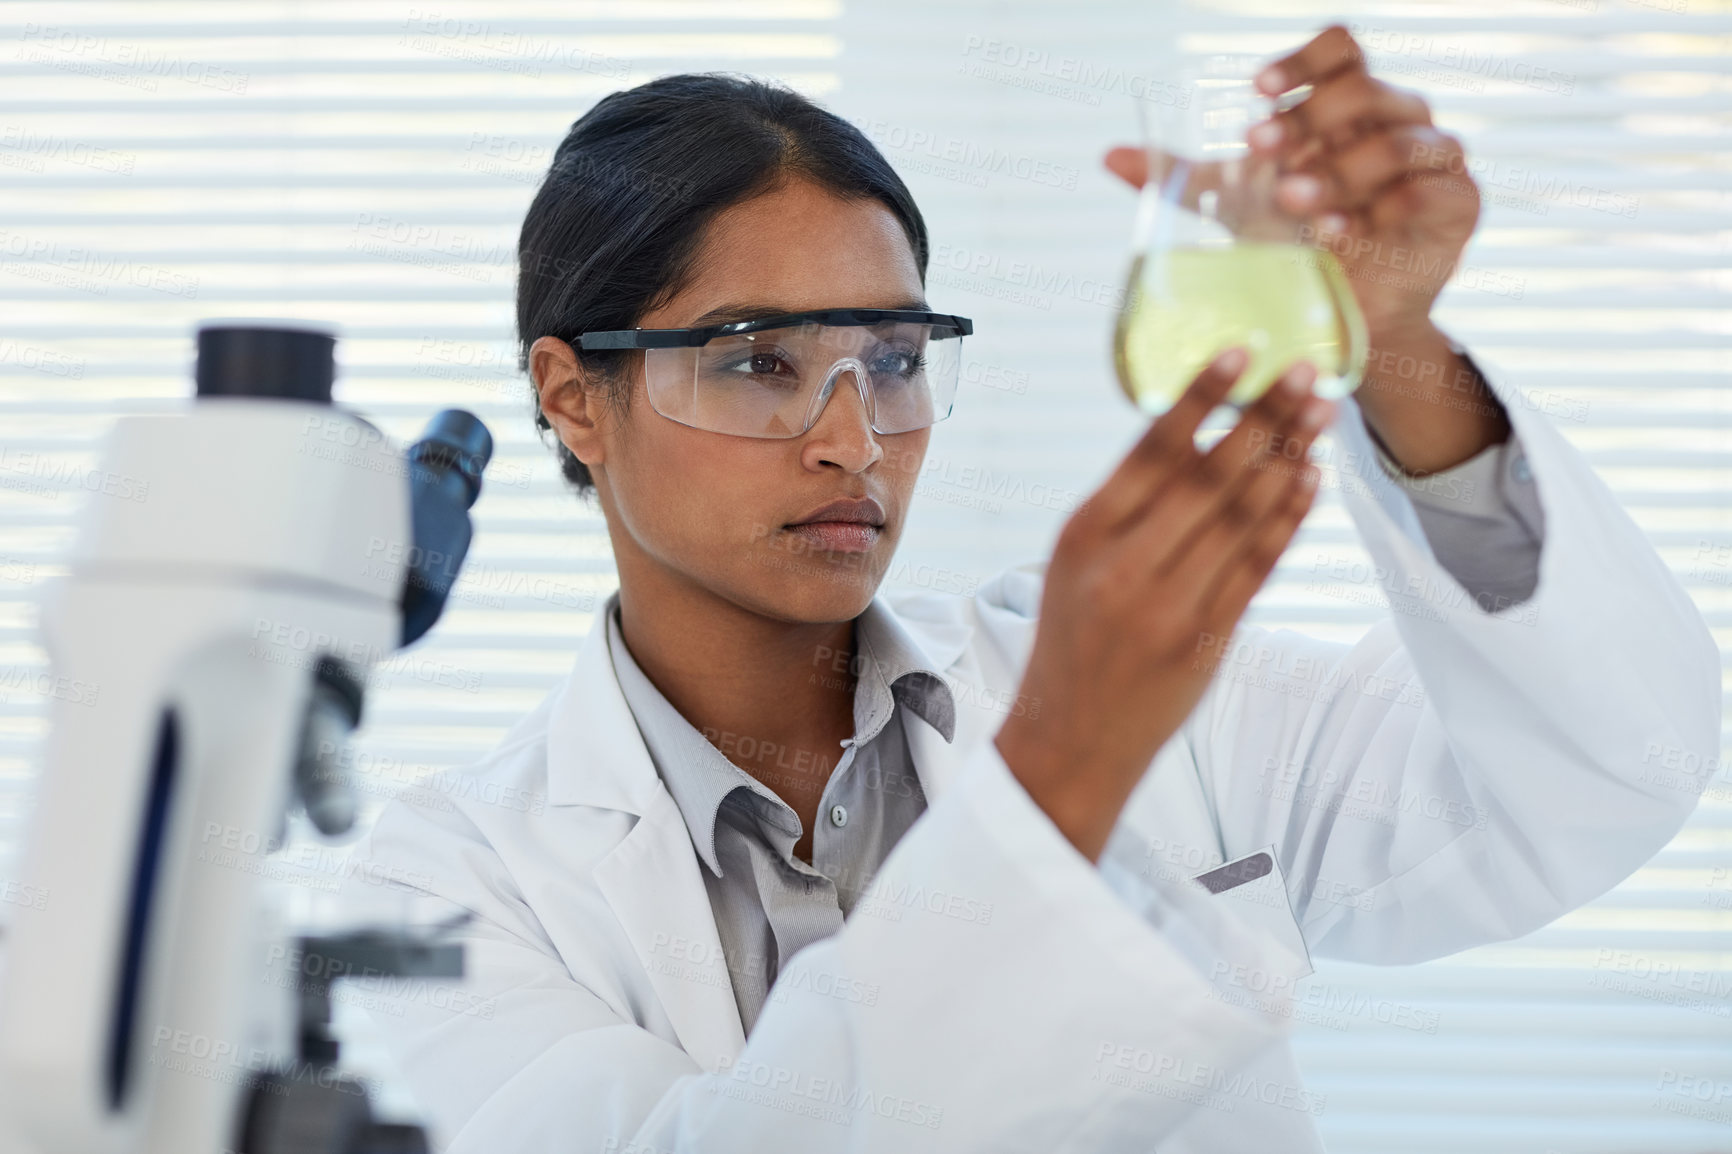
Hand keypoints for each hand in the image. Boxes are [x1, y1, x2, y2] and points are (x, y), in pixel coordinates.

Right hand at [997, 352, 1334, 861]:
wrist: (1069, 741)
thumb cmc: (1071, 641)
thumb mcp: (1072, 564)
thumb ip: (1125, 509)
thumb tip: (1193, 434)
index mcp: (1084, 534)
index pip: (1152, 450)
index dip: (1202, 397)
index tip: (1241, 351)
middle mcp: (1126, 565)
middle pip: (1209, 475)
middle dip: (1264, 416)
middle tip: (1305, 371)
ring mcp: (1170, 606)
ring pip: (1242, 516)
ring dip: (1288, 457)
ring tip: (1321, 413)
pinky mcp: (1207, 641)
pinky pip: (1259, 567)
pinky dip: (1289, 519)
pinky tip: (1311, 479)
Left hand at [1103, 24, 1479, 346]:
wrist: (1349, 312)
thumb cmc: (1300, 242)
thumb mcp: (1237, 205)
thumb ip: (1184, 178)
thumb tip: (1111, 156)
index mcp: (1353, 103)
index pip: (1341, 48)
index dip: (1300, 61)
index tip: (1254, 92)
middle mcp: (1401, 118)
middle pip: (1362, 88)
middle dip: (1306, 118)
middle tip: (1258, 150)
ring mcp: (1438, 158)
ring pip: (1394, 138)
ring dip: (1336, 168)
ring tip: (1292, 199)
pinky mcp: (1460, 203)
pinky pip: (1424, 191)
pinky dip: (1377, 209)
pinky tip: (1338, 232)